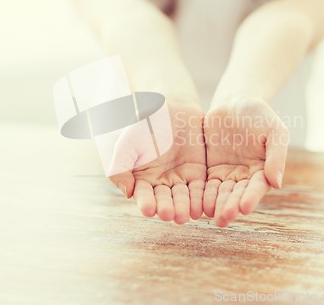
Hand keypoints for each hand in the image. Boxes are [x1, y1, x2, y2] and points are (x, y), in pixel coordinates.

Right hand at [109, 101, 206, 223]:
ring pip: (183, 198)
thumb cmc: (144, 124)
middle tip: (170, 215)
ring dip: (185, 207)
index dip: (146, 202)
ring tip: (187, 215)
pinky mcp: (198, 174)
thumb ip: (121, 167)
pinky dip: (201, 198)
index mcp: (142, 179)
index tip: (148, 210)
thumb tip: (127, 193)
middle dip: (167, 208)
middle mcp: (161, 184)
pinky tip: (203, 207)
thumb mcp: (128, 142)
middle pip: (164, 200)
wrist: (170, 107)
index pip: (144, 195)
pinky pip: (200, 189)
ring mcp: (180, 179)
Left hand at [203, 98, 288, 226]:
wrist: (234, 102)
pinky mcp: (209, 170)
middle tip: (222, 218)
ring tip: (207, 215)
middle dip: (230, 207)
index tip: (244, 208)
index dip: (251, 198)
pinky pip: (204, 184)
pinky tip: (194, 203)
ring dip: (214, 205)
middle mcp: (245, 177)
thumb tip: (277, 183)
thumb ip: (276, 154)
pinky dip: (200, 194)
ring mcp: (226, 174)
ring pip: (220, 193)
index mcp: (264, 170)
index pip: (257, 187)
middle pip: (236, 195)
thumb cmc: (259, 114)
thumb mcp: (274, 130)